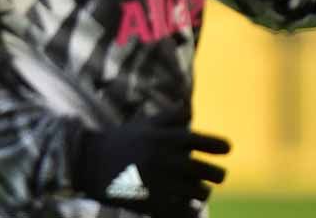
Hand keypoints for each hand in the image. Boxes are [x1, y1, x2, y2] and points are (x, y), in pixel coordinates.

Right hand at [71, 110, 229, 217]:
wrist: (89, 165)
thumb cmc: (121, 142)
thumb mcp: (144, 124)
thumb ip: (170, 116)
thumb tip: (191, 108)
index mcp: (164, 138)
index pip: (203, 141)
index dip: (219, 145)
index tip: (226, 149)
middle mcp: (165, 160)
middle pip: (209, 171)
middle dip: (216, 173)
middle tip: (216, 175)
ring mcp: (161, 183)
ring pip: (200, 192)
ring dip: (201, 192)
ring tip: (198, 191)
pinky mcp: (154, 204)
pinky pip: (187, 211)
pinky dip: (191, 210)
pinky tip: (189, 207)